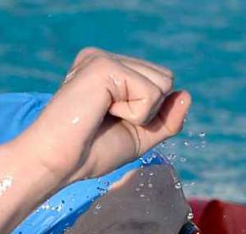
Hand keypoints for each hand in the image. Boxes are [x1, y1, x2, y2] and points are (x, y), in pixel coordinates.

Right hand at [20, 48, 190, 184]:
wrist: (58, 163)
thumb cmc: (90, 153)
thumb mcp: (139, 137)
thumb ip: (166, 119)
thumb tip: (187, 94)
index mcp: (109, 71)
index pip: (159, 83)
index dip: (150, 114)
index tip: (112, 125)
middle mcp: (104, 59)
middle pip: (166, 79)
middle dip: (149, 111)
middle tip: (109, 122)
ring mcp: (103, 59)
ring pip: (163, 83)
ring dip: (141, 113)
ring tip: (104, 117)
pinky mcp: (104, 65)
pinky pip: (150, 92)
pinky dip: (135, 114)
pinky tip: (103, 113)